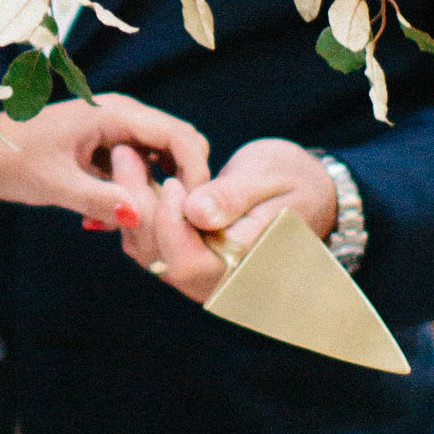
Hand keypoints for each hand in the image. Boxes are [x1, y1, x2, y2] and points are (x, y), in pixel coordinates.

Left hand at [0, 90, 212, 232]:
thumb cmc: (12, 160)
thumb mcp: (54, 184)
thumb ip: (98, 198)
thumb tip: (139, 216)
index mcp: (113, 113)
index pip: (177, 135)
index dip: (195, 171)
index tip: (196, 209)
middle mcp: (121, 115)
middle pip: (178, 145)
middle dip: (183, 183)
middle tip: (173, 223)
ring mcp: (116, 129)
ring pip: (161, 159)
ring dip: (159, 191)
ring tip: (138, 222)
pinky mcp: (108, 146)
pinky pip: (140, 167)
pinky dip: (137, 191)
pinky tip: (114, 217)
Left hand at [112, 137, 336, 307]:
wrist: (307, 194)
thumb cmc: (296, 183)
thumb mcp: (271, 180)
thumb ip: (233, 197)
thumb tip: (194, 212)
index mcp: (242, 266)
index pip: (187, 263)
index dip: (170, 225)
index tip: (172, 181)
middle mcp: (214, 280)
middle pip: (157, 256)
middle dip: (137, 203)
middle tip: (126, 152)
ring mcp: (196, 273)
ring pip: (145, 248)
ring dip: (131, 202)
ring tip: (127, 154)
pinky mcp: (184, 256)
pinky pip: (148, 240)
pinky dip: (137, 206)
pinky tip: (135, 172)